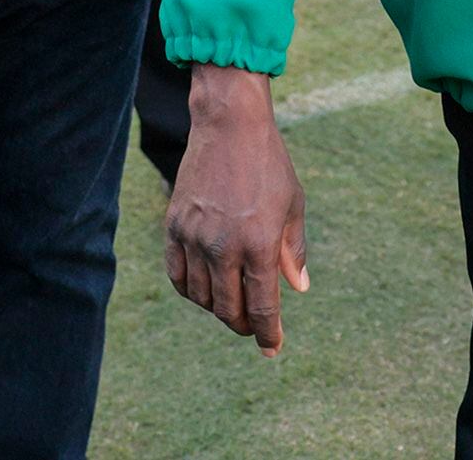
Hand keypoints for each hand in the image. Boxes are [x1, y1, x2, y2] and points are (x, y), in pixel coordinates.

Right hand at [166, 66, 310, 353]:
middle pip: (228, 310)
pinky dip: (191, 290)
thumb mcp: (293, 205)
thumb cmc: (268, 163)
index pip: (261, 307)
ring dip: (218, 309)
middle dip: (244, 325)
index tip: (273, 348)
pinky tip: (205, 288)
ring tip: (232, 303)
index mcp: (259, 243)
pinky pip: (178, 275)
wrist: (229, 125)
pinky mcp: (175, 226)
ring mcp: (195, 237)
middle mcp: (223, 246)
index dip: (268, 334)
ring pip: (202, 297)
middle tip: (254, 326)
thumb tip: (297, 289)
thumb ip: (293, 251)